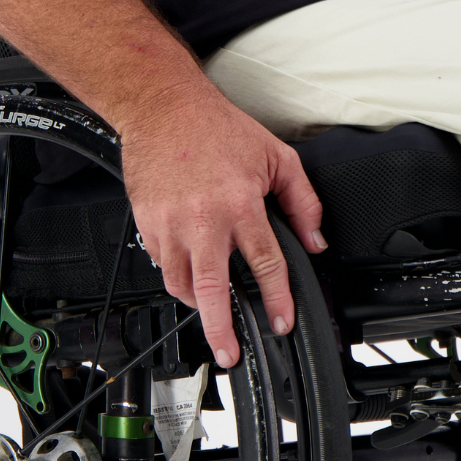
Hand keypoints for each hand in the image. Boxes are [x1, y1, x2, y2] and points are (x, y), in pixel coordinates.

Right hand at [117, 80, 325, 367]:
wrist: (163, 107)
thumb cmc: (216, 128)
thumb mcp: (277, 157)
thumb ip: (302, 202)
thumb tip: (314, 240)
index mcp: (240, 205)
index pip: (265, 264)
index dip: (276, 300)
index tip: (281, 322)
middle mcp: (203, 220)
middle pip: (212, 291)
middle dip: (222, 330)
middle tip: (229, 353)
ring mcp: (170, 224)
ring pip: (180, 284)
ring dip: (197, 305)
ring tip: (211, 312)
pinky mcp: (146, 223)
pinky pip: (161, 264)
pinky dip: (176, 275)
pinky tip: (189, 272)